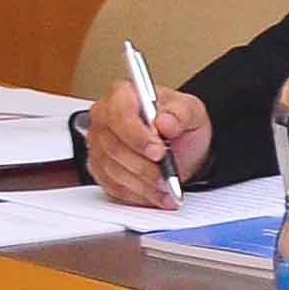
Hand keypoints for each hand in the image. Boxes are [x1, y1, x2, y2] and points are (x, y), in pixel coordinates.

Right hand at [82, 84, 210, 206]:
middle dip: (143, 166)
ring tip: (166, 188)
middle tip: (166, 175)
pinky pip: (112, 186)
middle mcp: (103, 118)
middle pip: (114, 146)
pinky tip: (156, 195)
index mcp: (122, 94)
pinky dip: (137, 195)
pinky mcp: (99, 168)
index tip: (158, 151)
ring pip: (113, 170)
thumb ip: (180, 113)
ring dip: (142, 184)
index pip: (119, 114)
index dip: (137, 135)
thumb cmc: (179, 121)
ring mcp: (97, 144)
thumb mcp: (191, 111)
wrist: (180, 142)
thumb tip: (164, 122)